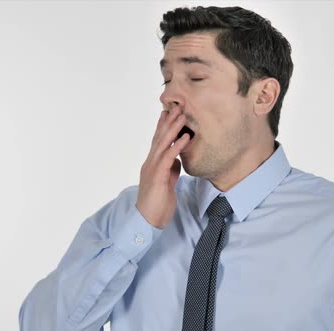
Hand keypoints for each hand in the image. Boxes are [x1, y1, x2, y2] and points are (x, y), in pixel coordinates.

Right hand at [136, 109, 190, 228]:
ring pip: (163, 143)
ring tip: (183, 115)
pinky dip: (177, 146)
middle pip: (159, 138)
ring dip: (173, 128)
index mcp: (152, 164)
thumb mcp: (167, 183)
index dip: (163, 126)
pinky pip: (169, 158)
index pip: (158, 141)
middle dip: (168, 121)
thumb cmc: (157, 204)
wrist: (147, 221)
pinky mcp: (158, 176)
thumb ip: (170, 171)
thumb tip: (177, 160)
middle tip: (177, 106)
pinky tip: (185, 137)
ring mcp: (152, 168)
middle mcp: (150, 163)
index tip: (169, 112)